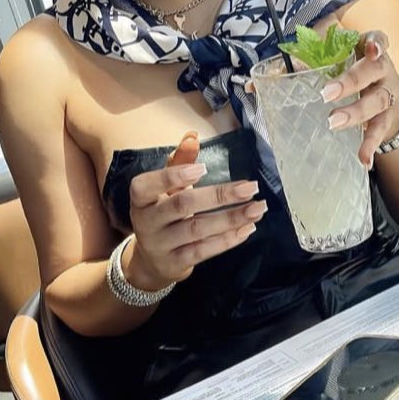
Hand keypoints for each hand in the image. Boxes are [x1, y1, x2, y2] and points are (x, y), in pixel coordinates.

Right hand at [126, 131, 266, 286]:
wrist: (152, 260)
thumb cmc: (162, 213)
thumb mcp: (165, 188)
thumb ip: (179, 162)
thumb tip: (192, 136)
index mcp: (140, 198)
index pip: (148, 185)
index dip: (174, 176)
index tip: (204, 168)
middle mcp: (147, 221)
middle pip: (182, 205)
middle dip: (219, 195)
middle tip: (250, 187)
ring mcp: (160, 244)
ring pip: (198, 229)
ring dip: (231, 218)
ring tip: (257, 208)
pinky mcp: (176, 263)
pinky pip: (204, 251)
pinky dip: (227, 239)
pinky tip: (247, 228)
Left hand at [320, 33, 398, 171]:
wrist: (378, 91)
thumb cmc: (349, 68)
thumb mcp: (332, 57)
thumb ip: (309, 58)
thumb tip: (275, 74)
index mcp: (369, 48)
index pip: (378, 39)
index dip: (377, 42)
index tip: (371, 48)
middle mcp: (383, 69)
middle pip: (373, 71)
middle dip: (350, 82)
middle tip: (327, 93)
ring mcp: (388, 93)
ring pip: (377, 101)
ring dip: (355, 112)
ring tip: (334, 122)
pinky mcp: (387, 116)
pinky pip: (380, 130)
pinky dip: (371, 144)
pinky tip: (364, 158)